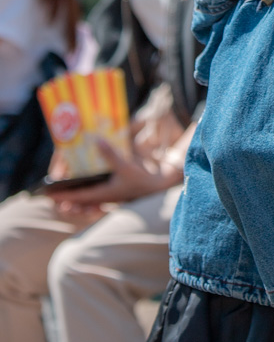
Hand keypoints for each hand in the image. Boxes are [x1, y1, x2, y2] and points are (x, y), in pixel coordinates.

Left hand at [46, 139, 178, 206]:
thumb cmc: (142, 179)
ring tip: (63, 197)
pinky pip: (95, 197)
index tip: (48, 194)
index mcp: (104, 193)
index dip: (62, 195)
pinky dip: (87, 195)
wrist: (158, 186)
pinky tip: (84, 192)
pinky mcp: (113, 193)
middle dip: (65, 198)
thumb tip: (96, 140)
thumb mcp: (126, 166)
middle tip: (52, 195)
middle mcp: (103, 197)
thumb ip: (111, 154)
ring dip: (75, 198)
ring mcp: (108, 196)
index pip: (78, 196)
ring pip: (86, 200)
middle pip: (79, 201)